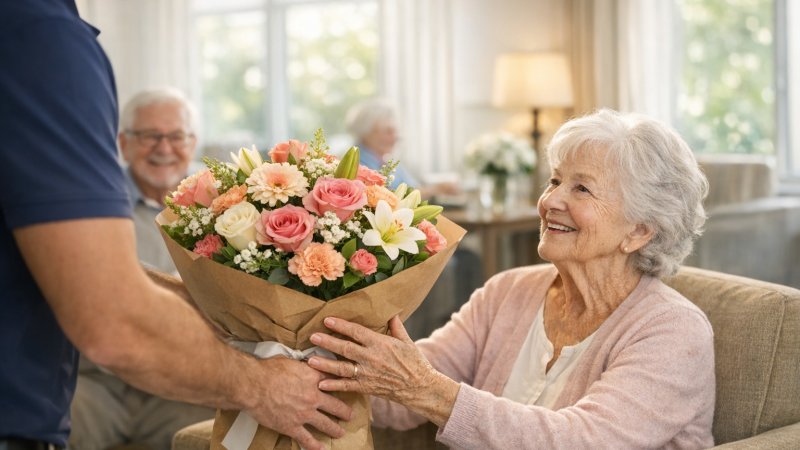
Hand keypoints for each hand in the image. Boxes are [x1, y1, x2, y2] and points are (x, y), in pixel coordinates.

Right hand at [245, 356, 354, 449]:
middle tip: (351, 415)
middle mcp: (313, 396)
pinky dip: (315, 446)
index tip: (347, 388)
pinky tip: (321, 449)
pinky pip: (307, 439)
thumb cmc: (267, 370)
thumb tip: (304, 363)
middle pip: (336, 405)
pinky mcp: (292, 426)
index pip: (333, 381)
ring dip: (335, 429)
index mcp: (313, 378)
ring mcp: (304, 414)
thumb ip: (301, 365)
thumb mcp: (290, 361)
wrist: (252, 385)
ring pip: (326, 424)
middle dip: (345, 411)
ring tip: (340, 432)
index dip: (341, 385)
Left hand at [307, 316, 459, 426]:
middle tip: (312, 337)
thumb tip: (392, 312)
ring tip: (310, 360)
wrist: (420, 387)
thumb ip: (396, 327)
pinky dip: (334, 386)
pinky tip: (320, 384)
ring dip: (325, 364)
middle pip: (345, 348)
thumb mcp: (407, 341)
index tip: (327, 320)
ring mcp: (368, 374)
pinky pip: (347, 387)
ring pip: (342, 368)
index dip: (341, 326)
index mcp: (380, 343)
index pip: (357, 332)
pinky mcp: (367, 387)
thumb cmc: (415, 363)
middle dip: (327, 342)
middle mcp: (372, 358)